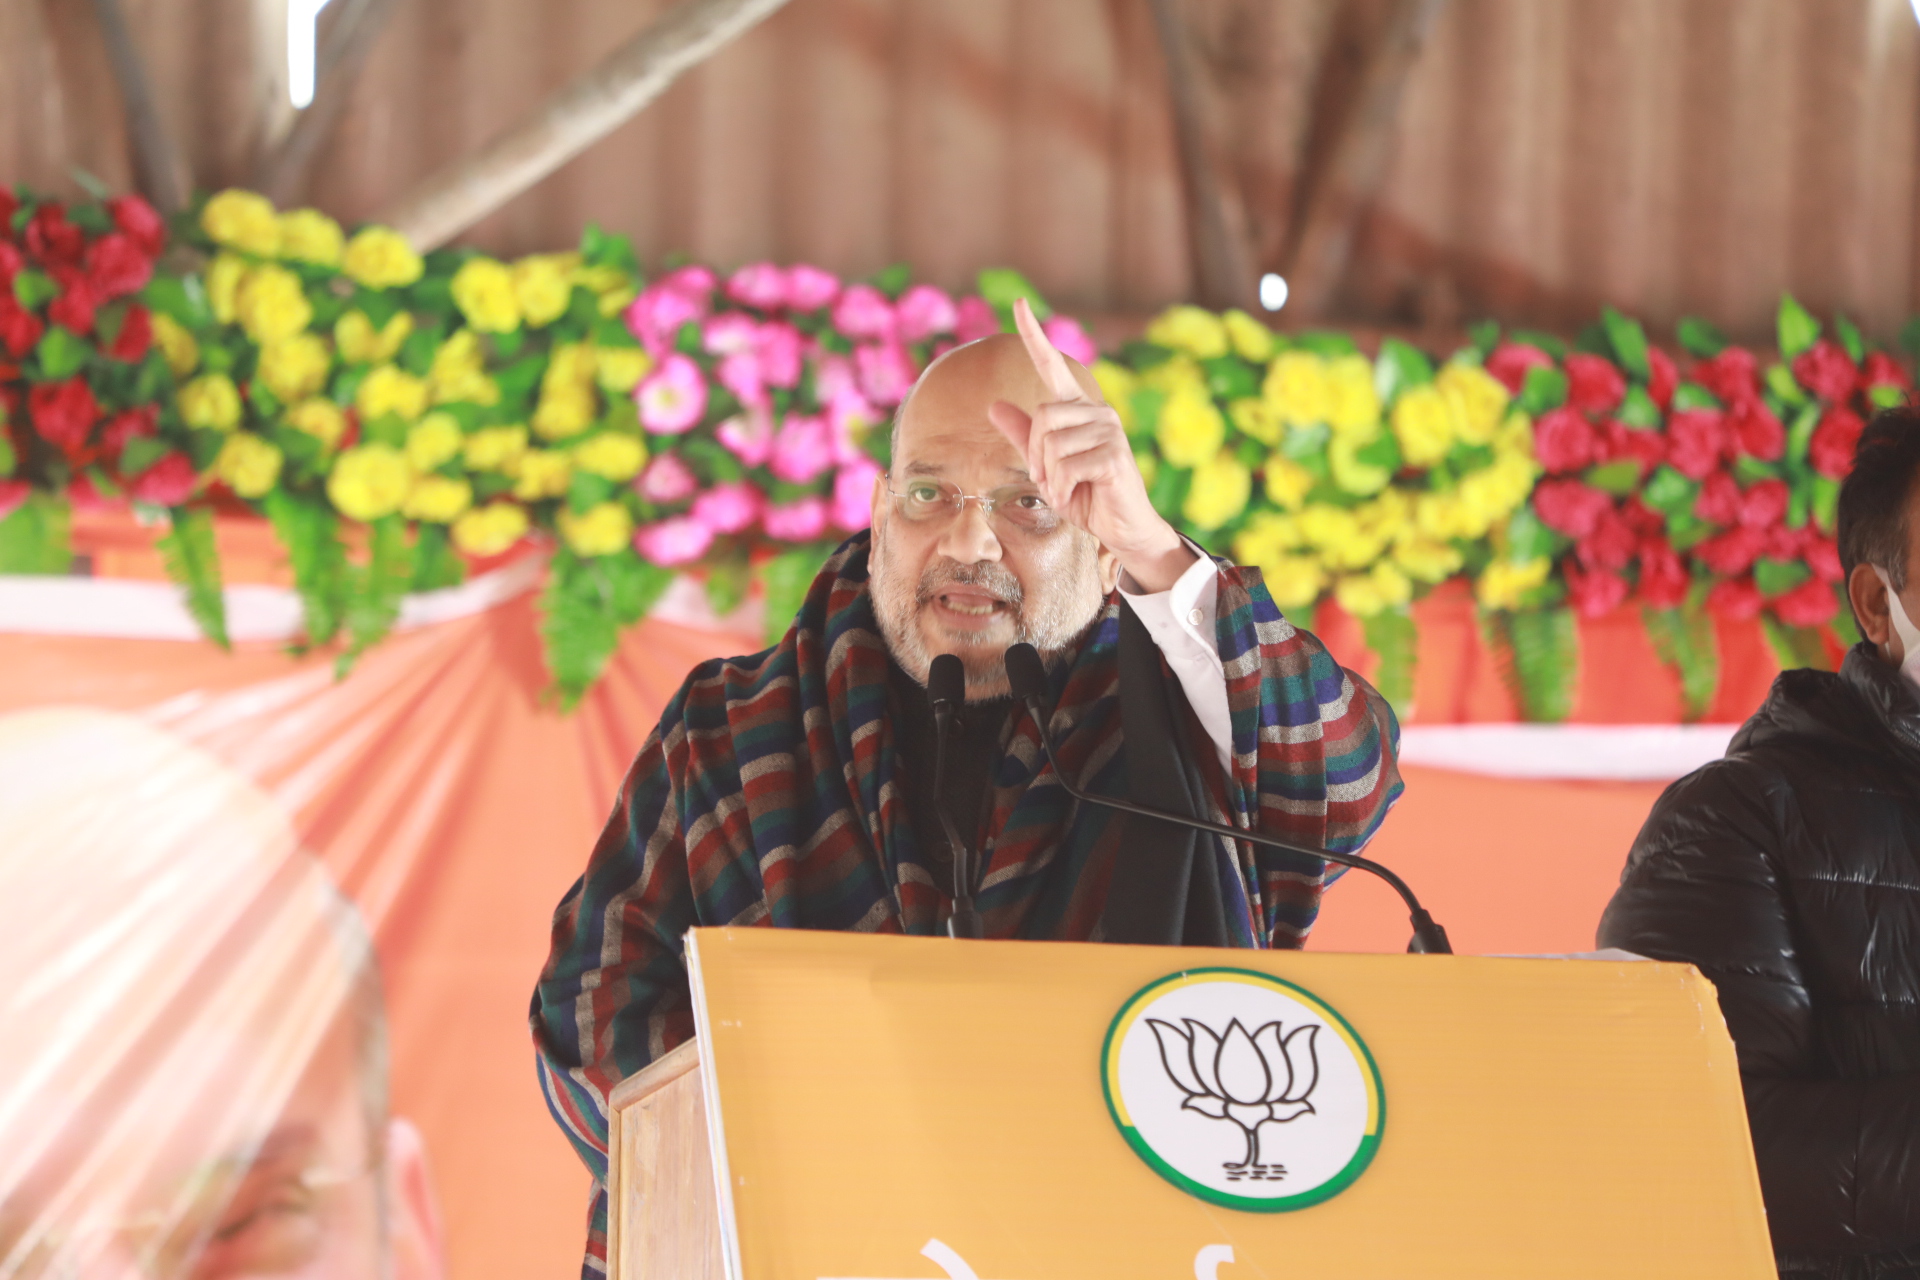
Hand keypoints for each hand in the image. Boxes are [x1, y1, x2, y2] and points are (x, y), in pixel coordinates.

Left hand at [986, 298, 1196, 592]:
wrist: (1120, 527)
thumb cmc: (1084, 494)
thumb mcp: (1045, 467)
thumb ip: (1023, 436)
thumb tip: (993, 405)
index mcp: (1077, 409)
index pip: (1050, 365)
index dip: (1034, 335)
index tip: (1017, 302)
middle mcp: (1096, 411)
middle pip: (1041, 417)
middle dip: (1035, 455)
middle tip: (1048, 480)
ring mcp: (1109, 430)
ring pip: (1052, 444)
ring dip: (1049, 477)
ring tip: (1067, 488)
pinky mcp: (1114, 454)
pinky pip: (1067, 465)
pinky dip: (1062, 487)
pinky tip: (1077, 495)